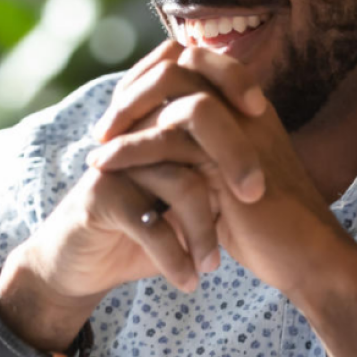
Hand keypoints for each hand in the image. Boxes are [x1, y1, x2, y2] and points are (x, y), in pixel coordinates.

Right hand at [0, 43, 269, 350]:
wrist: (82, 265)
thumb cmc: (142, 229)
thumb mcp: (183, 200)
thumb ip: (213, 172)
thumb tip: (274, 159)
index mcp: (156, 122)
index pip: (195, 76)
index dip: (232, 79)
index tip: (263, 113)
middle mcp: (135, 134)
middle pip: (193, 121)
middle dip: (234, 158)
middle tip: (254, 197)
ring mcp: (116, 163)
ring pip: (180, 182)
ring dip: (204, 229)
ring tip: (214, 265)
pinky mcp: (99, 198)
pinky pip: (150, 223)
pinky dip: (175, 257)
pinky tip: (188, 281)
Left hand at [89, 42, 352, 301]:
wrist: (305, 259)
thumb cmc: (264, 225)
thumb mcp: (224, 177)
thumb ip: (198, 149)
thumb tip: (153, 134)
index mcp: (247, 106)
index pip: (193, 60)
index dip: (150, 77)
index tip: (120, 111)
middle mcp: (246, 108)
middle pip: (180, 63)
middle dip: (133, 89)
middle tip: (103, 126)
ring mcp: (242, 129)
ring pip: (174, 93)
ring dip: (126, 115)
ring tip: (97, 145)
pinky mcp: (231, 160)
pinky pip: (170, 138)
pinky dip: (130, 149)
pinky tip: (103, 165)